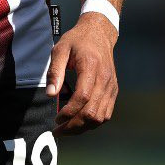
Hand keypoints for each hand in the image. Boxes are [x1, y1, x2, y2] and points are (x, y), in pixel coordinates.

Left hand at [46, 11, 118, 135]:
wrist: (99, 33)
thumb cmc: (77, 40)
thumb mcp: (60, 49)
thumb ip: (55, 71)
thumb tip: (50, 94)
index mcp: (91, 67)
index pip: (83, 96)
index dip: (69, 111)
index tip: (57, 118)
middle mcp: (105, 79)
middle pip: (93, 111)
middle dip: (74, 125)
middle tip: (58, 130)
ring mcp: (111, 86)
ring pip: (101, 116)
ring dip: (83, 127)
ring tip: (67, 129)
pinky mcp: (113, 91)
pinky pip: (106, 113)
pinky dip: (93, 122)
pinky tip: (79, 122)